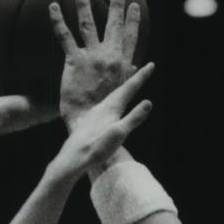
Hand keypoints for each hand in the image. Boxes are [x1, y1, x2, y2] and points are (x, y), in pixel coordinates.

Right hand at [0, 37, 57, 134]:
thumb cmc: (11, 116)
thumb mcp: (38, 108)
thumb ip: (53, 102)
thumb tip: (73, 95)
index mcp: (21, 108)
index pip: (35, 94)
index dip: (42, 81)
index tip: (51, 64)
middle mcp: (5, 102)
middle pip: (16, 82)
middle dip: (22, 67)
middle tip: (32, 45)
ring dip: (0, 59)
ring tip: (7, 39)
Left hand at [51, 0, 141, 126]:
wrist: (89, 126)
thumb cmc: (103, 115)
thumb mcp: (121, 94)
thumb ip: (128, 76)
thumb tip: (137, 67)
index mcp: (122, 65)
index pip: (131, 38)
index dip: (133, 21)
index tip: (134, 6)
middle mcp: (109, 56)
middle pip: (114, 25)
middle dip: (116, 4)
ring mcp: (92, 57)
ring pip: (88, 24)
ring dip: (84, 4)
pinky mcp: (74, 61)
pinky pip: (65, 36)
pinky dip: (57, 20)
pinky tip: (51, 6)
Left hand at [53, 61, 153, 176]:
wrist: (72, 159)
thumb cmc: (96, 147)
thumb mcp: (119, 133)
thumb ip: (134, 118)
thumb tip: (148, 102)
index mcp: (110, 107)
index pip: (129, 88)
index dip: (141, 77)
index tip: (151, 64)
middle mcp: (101, 107)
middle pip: (119, 90)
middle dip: (132, 81)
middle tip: (142, 70)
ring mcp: (93, 115)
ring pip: (111, 98)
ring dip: (121, 91)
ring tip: (128, 88)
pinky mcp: (88, 124)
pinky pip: (104, 107)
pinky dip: (112, 103)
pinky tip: (109, 109)